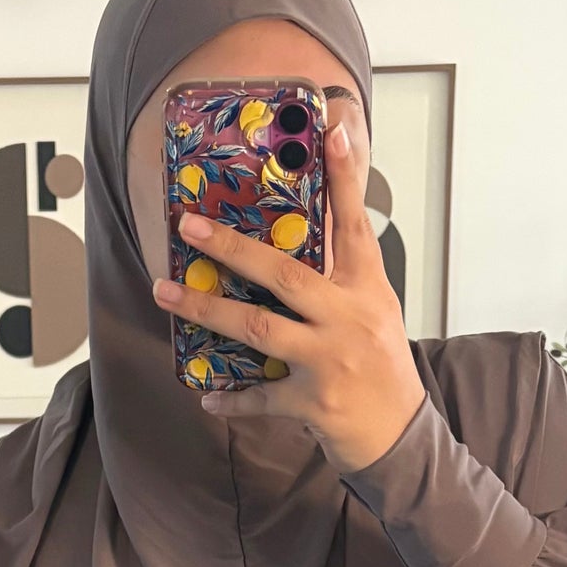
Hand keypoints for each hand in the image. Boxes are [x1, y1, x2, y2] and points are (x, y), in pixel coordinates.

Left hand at [151, 106, 424, 474]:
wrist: (401, 436)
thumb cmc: (380, 364)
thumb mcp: (372, 309)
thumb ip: (339, 275)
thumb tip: (297, 235)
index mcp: (366, 289)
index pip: (354, 224)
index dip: (345, 177)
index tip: (333, 129)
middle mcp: (349, 318)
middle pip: (284, 275)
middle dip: (232, 248)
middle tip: (187, 225)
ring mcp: (330, 361)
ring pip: (258, 329)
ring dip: (206, 309)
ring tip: (165, 293)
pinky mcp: (313, 403)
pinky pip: (260, 398)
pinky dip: (232, 399)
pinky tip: (206, 396)